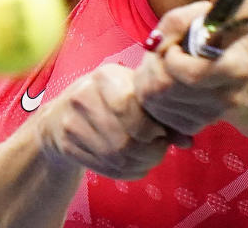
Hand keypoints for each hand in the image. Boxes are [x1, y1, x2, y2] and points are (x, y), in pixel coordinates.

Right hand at [35, 64, 181, 179]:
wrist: (60, 115)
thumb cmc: (108, 99)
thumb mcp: (131, 93)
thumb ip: (159, 112)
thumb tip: (187, 140)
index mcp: (103, 77)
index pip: (129, 106)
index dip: (150, 126)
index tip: (161, 131)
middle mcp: (83, 97)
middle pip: (124, 137)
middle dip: (150, 149)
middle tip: (160, 148)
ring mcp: (71, 123)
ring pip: (116, 156)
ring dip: (142, 163)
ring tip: (151, 157)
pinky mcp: (68, 146)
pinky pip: (105, 168)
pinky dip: (128, 171)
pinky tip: (136, 165)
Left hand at [134, 1, 247, 135]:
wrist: (226, 61)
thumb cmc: (212, 34)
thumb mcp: (199, 15)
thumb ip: (176, 23)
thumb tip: (155, 45)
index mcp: (237, 70)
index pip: (193, 76)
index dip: (173, 60)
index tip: (174, 48)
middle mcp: (226, 99)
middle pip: (166, 87)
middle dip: (153, 65)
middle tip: (161, 54)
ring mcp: (209, 117)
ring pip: (156, 101)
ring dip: (148, 78)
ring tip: (161, 65)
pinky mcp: (192, 126)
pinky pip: (156, 114)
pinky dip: (151, 96)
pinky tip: (163, 82)